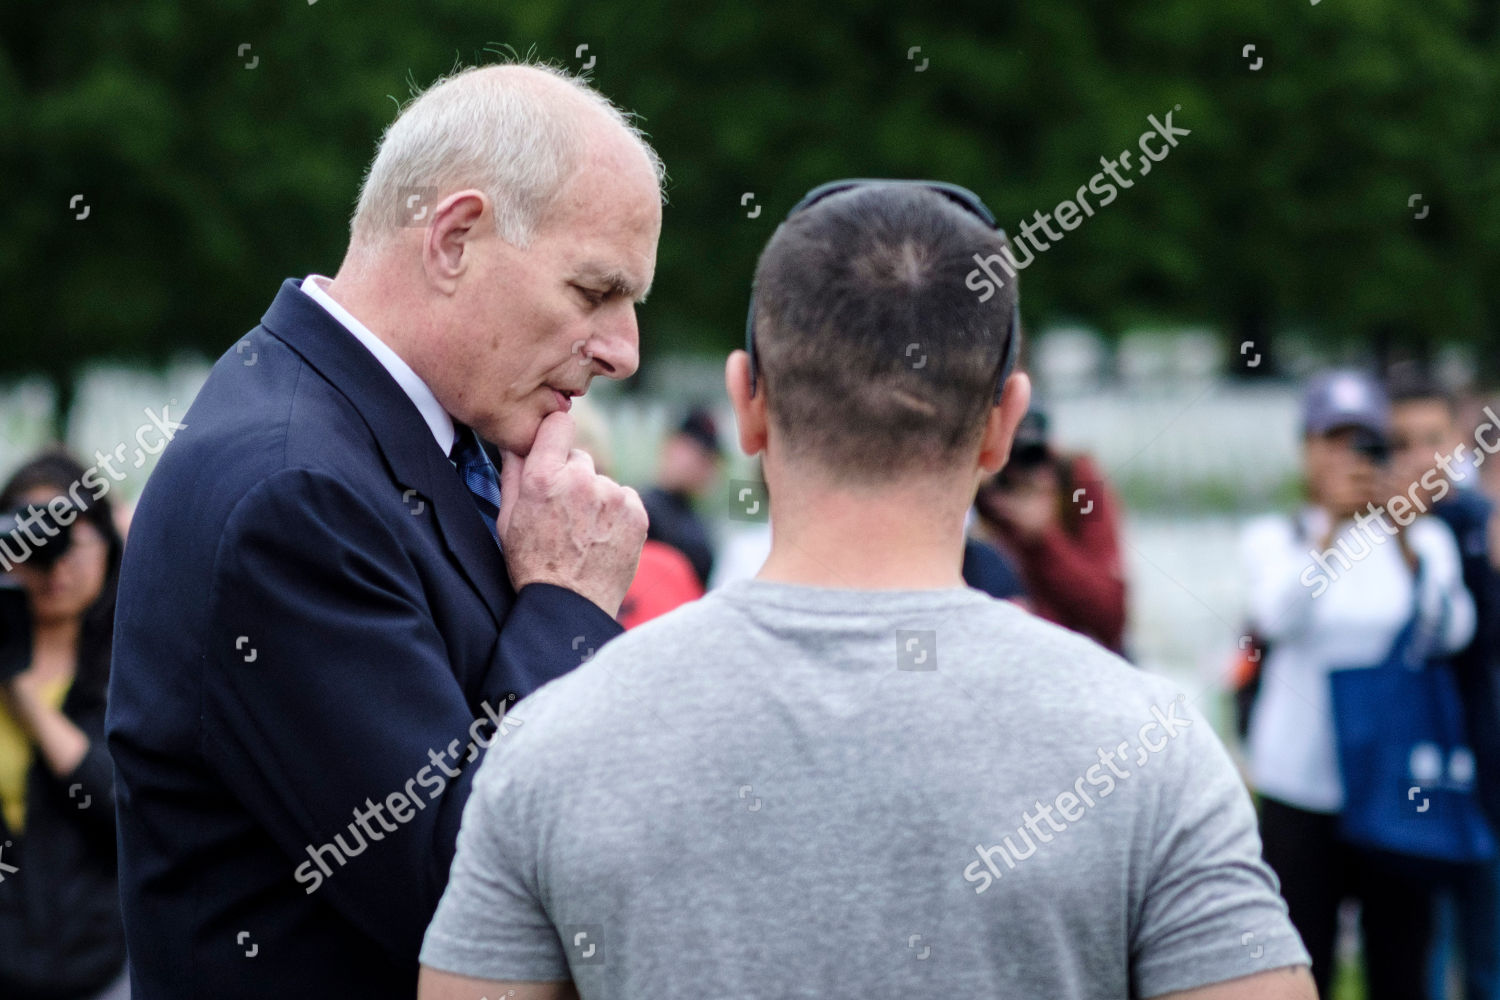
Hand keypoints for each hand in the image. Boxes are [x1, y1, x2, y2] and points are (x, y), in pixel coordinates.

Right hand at [495, 412, 647, 617]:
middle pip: (580, 458)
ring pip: (603, 482)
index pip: (559, 424)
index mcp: (545, 477)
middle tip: (564, 512)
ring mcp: (613, 496)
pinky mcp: (637, 513)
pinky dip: (616, 514)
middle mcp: (582, 480)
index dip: (555, 436)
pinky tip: (601, 538)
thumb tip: (515, 441)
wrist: (570, 606)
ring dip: (596, 499)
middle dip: (572, 477)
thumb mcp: (508, 519)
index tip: (553, 449)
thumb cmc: (532, 565)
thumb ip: (513, 473)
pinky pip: (625, 500)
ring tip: (583, 533)